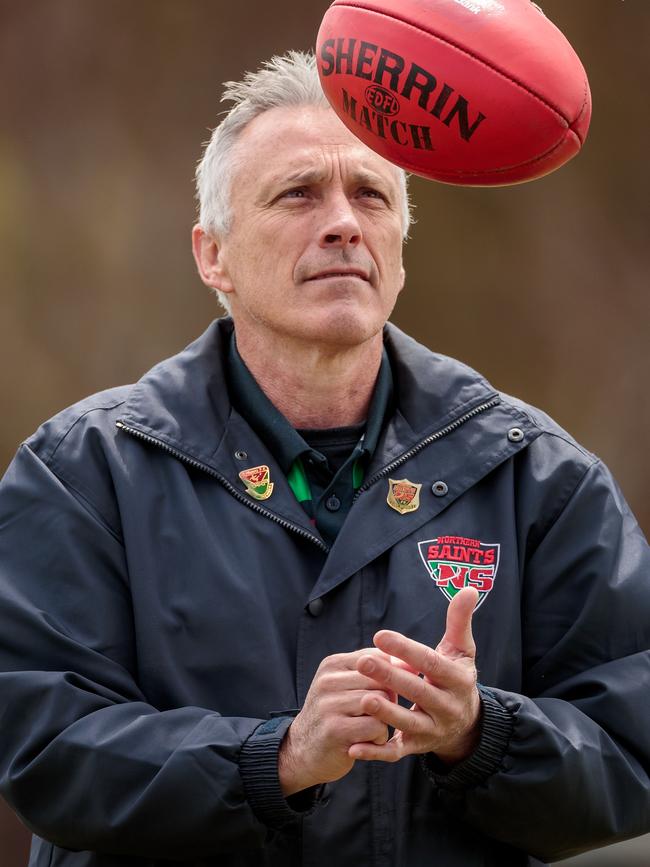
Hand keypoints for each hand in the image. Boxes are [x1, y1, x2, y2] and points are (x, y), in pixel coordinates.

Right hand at [278, 649, 396, 795]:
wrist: (302, 751)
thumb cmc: (334, 715)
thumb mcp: (346, 686)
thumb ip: (374, 672)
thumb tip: (411, 664)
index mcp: (332, 665)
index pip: (376, 658)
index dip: (390, 676)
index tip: (383, 692)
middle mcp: (328, 681)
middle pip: (381, 681)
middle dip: (389, 699)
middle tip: (378, 714)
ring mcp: (329, 705)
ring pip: (381, 703)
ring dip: (384, 720)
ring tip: (370, 727)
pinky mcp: (335, 730)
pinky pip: (376, 726)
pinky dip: (379, 737)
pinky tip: (366, 741)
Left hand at [348, 586, 480, 765]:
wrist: (467, 723)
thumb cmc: (455, 677)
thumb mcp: (461, 650)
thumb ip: (460, 621)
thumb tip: (468, 588)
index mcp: (457, 680)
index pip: (431, 663)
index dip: (407, 650)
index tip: (381, 636)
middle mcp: (448, 707)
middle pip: (418, 692)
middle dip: (391, 678)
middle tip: (363, 661)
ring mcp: (433, 731)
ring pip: (409, 724)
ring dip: (386, 714)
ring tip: (363, 699)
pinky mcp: (417, 748)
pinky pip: (396, 752)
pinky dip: (375, 752)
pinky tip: (354, 747)